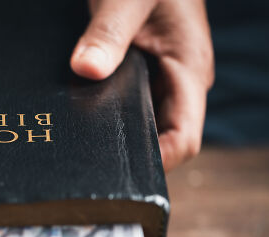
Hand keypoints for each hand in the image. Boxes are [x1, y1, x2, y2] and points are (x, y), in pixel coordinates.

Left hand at [70, 0, 213, 171]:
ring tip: (80, 148)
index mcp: (189, 69)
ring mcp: (162, 80)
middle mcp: (179, 82)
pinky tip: (80, 118)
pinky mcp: (143, 74)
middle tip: (85, 165)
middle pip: (161, 140)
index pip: (182, 139)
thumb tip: (86, 69)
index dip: (154, 163)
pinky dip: (107, 115)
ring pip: (143, 126)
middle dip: (128, 154)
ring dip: (116, 136)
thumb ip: (108, 33)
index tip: (114, 171)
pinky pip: (129, 107)